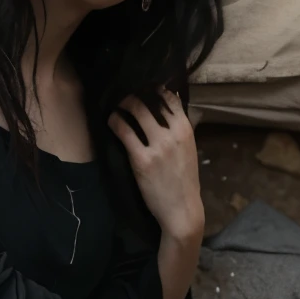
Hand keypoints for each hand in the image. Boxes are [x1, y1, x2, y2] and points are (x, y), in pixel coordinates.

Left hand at [108, 88, 203, 243]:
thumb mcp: (188, 149)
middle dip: (133, 94)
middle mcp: (173, 133)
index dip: (153, 88)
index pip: (169, 96)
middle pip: (149, 99)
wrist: (182, 209)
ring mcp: (158, 146)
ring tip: (117, 108)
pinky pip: (124, 131)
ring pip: (136, 110)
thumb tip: (166, 107)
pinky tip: (111, 122)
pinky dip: (115, 122)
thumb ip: (177, 129)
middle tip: (124, 98)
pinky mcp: (142, 160)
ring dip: (123, 105)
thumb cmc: (183, 181)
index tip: (141, 88)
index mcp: (186, 129)